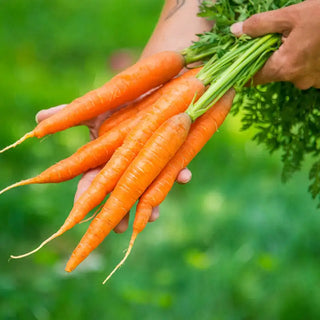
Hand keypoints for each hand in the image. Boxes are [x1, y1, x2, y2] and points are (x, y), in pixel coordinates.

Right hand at [35, 0, 210, 232]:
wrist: (160, 78)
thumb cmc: (124, 94)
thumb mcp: (98, 103)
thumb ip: (72, 113)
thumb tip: (38, 118)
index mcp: (105, 153)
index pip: (90, 179)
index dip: (85, 195)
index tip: (83, 210)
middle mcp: (127, 161)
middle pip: (119, 192)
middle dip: (118, 210)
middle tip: (119, 228)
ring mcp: (149, 159)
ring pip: (146, 187)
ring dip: (149, 203)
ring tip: (151, 216)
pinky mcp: (170, 153)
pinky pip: (174, 168)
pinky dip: (178, 174)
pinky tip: (184, 176)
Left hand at [231, 0, 319, 88]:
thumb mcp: (290, 15)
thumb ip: (259, 25)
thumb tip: (235, 32)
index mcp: (284, 67)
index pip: (254, 78)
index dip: (245, 71)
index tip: (241, 62)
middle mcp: (296, 80)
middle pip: (272, 73)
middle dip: (269, 58)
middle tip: (275, 39)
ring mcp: (312, 81)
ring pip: (290, 71)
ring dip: (289, 58)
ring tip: (298, 39)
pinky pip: (306, 71)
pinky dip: (304, 60)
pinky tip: (312, 45)